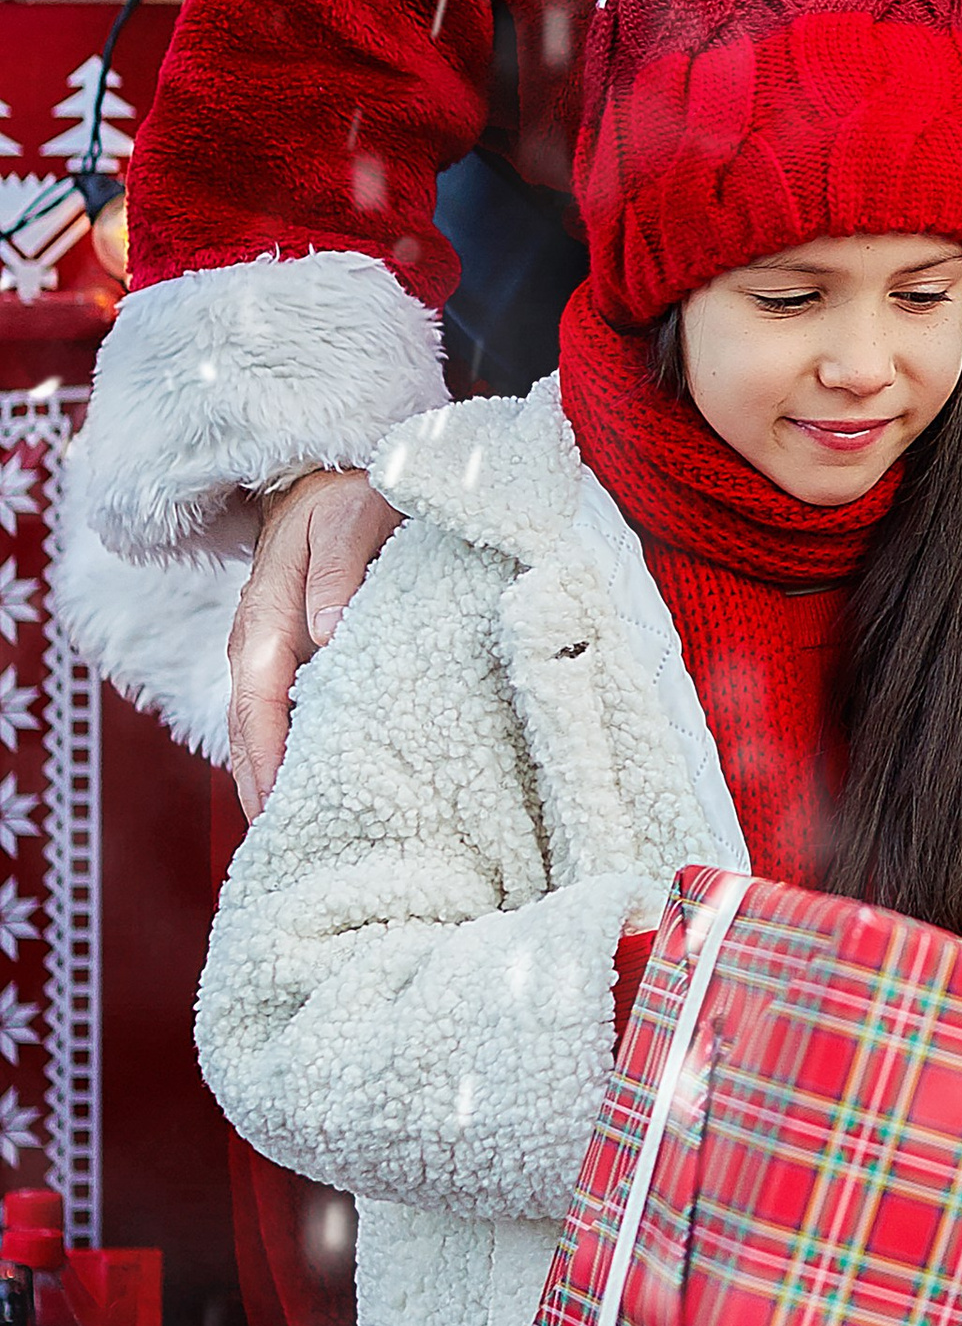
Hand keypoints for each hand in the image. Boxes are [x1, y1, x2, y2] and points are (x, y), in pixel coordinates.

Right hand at [228, 469, 399, 816]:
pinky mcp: (283, 656)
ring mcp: (265, 651)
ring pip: (254, 728)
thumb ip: (340, 570)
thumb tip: (327, 630)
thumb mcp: (351, 517)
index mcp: (266, 616)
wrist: (326, 475)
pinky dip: (281, 754)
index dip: (267, 756)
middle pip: (246, 729)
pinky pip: (273, 714)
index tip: (281, 807)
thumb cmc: (347, 495)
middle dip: (260, 787)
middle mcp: (255, 642)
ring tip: (295, 839)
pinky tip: (306, 790)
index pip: (258, 702)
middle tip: (289, 850)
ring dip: (266, 778)